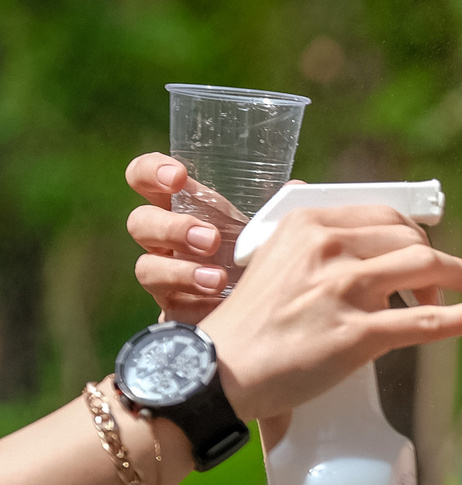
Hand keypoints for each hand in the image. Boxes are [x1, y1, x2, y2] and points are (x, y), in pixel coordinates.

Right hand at [126, 152, 461, 422]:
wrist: (218, 370)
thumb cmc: (245, 323)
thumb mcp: (265, 256)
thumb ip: (297, 231)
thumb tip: (309, 191)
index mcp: (307, 226)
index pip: (384, 216)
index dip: (414, 233)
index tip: (428, 248)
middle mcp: (328, 250)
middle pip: (410, 239)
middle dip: (438, 257)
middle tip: (452, 278)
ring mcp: (345, 291)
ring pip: (426, 268)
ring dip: (460, 277)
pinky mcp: (359, 335)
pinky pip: (431, 322)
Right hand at [127, 153, 255, 320]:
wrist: (254, 313)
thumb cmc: (251, 255)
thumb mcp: (261, 229)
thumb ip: (271, 210)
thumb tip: (297, 189)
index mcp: (180, 209)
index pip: (144, 178)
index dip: (151, 171)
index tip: (179, 177)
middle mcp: (164, 240)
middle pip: (140, 223)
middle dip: (172, 228)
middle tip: (211, 240)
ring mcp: (164, 276)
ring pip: (146, 268)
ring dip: (181, 272)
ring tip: (218, 280)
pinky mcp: (173, 312)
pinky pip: (170, 311)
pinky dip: (197, 309)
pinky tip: (221, 310)